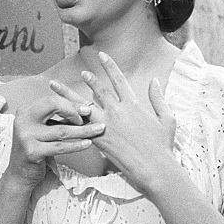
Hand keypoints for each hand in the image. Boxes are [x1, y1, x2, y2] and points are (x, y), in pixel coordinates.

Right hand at [5, 93, 104, 188]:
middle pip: (53, 106)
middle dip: (75, 110)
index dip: (70, 103)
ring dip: (83, 130)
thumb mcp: (41, 129)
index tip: (86, 108)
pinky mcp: (32, 152)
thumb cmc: (35, 148)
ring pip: (61, 130)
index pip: (51, 100)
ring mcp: (26, 136)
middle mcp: (23, 120)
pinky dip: (76, 145)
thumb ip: (56, 118)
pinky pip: (60, 147)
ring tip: (98, 129)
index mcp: (26, 111)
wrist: (20, 173)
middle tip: (90, 115)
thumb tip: (82, 108)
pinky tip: (88, 144)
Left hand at [55, 51, 176, 196]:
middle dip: (89, 79)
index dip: (110, 66)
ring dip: (68, 95)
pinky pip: (79, 127)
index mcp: (133, 105)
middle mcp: (117, 112)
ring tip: (56, 87)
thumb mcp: (167, 119)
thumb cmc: (163, 146)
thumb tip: (155, 80)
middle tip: (80, 71)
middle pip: (99, 90)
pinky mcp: (98, 140)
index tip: (102, 55)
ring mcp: (106, 126)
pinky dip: (68, 120)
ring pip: (83, 106)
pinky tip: (57, 114)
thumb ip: (158, 98)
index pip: (118, 80)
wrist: (155, 169)